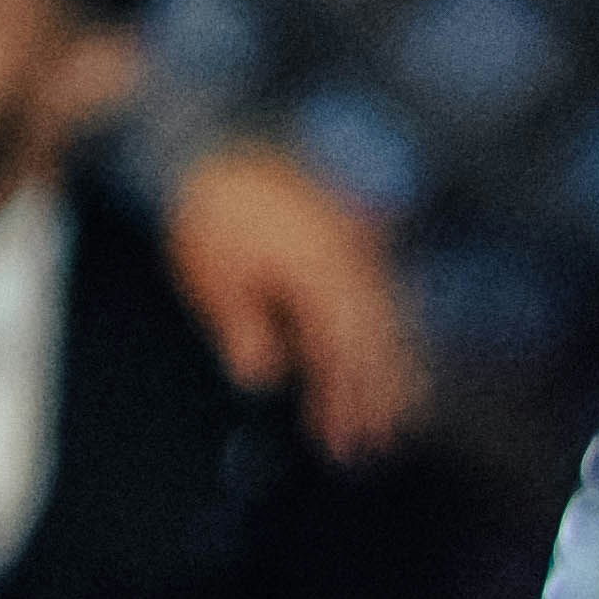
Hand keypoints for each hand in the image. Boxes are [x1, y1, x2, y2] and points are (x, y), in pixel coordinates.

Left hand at [164, 140, 422, 463]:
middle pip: (374, 340)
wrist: (216, 150)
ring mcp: (358, 245)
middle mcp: (350, 258)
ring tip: (389, 421)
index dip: (343, 400)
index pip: (338, 350)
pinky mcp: (355, 240)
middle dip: (374, 397)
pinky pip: (384, 296)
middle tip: (369, 448)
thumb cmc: (209, 217)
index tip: (341, 442)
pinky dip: (386, 335)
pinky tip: (386, 364)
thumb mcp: (212, 276)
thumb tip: (262, 378)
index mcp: (316, 269)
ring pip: (388, 320)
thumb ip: (241, 327)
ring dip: (388, 372)